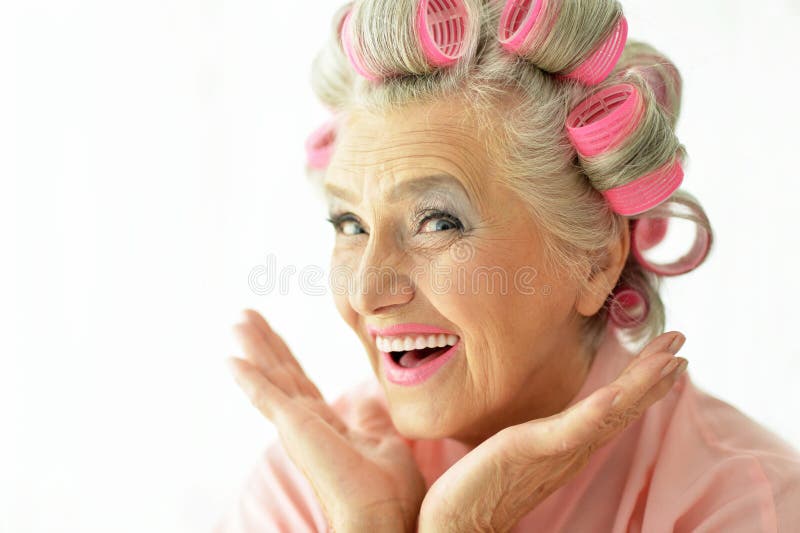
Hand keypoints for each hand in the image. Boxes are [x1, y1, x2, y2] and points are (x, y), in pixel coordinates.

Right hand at [226, 309, 425, 532]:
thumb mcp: (384, 441)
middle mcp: (306, 423)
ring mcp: (297, 426)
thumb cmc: (391, 490)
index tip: (270, 333)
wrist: (385, 516)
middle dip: (264, 343)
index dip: (284, 356)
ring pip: (270, 378)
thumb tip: (367, 402)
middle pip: (280, 374)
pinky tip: (231, 359)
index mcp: (326, 425)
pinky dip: (248, 378)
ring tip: (239, 321)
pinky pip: (266, 396)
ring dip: (254, 349)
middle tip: (245, 315)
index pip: (299, 383)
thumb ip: (370, 420)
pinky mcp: (294, 428)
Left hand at [418, 331, 688, 532]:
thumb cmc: (480, 488)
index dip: (642, 383)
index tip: (668, 358)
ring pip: (611, 411)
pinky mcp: (536, 450)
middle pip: (623, 404)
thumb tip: (542, 425)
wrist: (460, 524)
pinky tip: (618, 392)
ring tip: (672, 357)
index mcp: (569, 445)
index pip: (614, 408)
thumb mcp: (516, 452)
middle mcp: (573, 449)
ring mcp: (559, 450)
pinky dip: (600, 410)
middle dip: (653, 372)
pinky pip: (575, 428)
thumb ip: (537, 437)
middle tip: (681, 342)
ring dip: (643, 383)